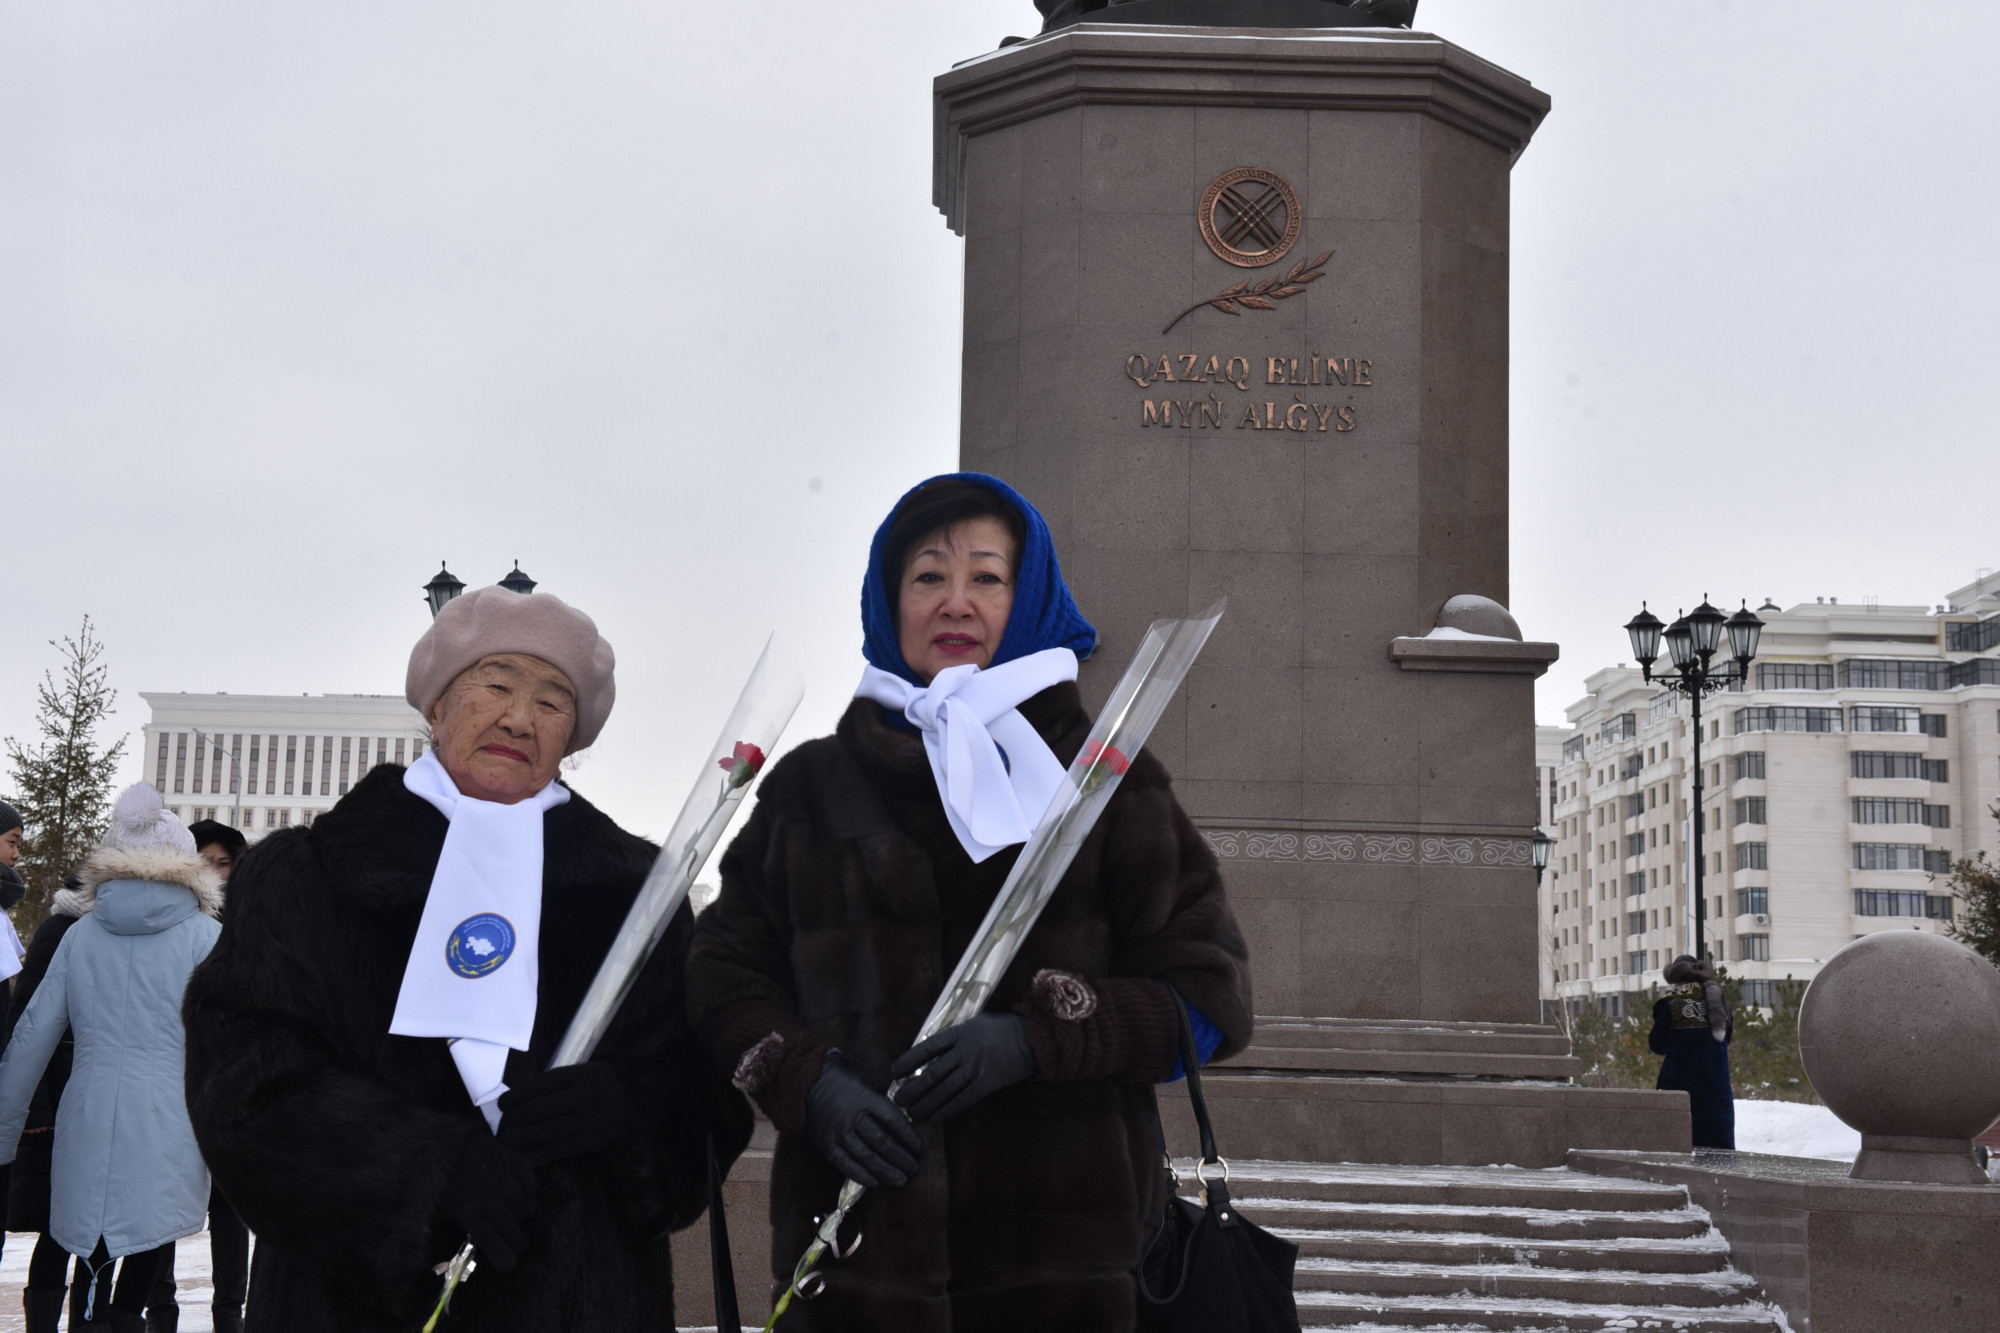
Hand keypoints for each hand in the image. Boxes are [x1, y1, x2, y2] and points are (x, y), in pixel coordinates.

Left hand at [442, 1133, 537, 1270]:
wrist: (438, 1144)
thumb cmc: (438, 1183)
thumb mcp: (441, 1211)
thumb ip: (461, 1228)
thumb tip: (479, 1250)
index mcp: (466, 1210)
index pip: (492, 1241)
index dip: (504, 1257)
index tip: (509, 1264)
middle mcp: (486, 1193)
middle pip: (511, 1226)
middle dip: (517, 1241)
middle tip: (519, 1245)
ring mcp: (500, 1174)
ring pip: (522, 1204)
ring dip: (523, 1215)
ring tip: (519, 1219)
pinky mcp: (509, 1157)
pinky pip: (528, 1180)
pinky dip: (530, 1192)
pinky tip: (524, 1198)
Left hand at [496, 1063, 633, 1166]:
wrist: (631, 1109)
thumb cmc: (595, 1091)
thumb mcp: (582, 1076)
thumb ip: (555, 1085)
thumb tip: (513, 1100)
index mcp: (582, 1074)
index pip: (540, 1085)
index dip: (516, 1096)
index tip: (502, 1105)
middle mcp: (587, 1095)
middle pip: (539, 1109)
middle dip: (514, 1120)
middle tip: (501, 1128)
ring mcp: (590, 1119)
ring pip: (545, 1131)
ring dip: (520, 1139)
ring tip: (506, 1142)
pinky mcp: (591, 1141)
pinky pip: (556, 1150)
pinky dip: (536, 1155)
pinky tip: (522, 1156)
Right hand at [804, 1052, 921, 1188]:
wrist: (808, 1085)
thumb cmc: (844, 1085)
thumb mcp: (866, 1086)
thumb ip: (882, 1105)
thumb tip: (906, 1127)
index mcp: (866, 1099)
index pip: (893, 1120)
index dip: (908, 1137)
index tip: (919, 1149)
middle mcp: (852, 1116)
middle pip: (882, 1142)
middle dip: (901, 1158)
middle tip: (914, 1169)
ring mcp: (838, 1132)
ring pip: (866, 1156)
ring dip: (886, 1171)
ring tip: (901, 1180)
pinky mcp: (826, 1145)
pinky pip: (845, 1164)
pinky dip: (861, 1175)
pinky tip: (876, 1183)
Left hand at [890, 1013, 1037, 1123]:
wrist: (1031, 1038)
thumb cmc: (1000, 1028)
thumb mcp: (973, 1023)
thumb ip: (952, 1036)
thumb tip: (928, 1052)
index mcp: (959, 1033)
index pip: (926, 1048)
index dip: (907, 1061)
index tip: (894, 1072)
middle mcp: (964, 1052)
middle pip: (931, 1074)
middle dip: (912, 1089)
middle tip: (898, 1099)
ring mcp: (976, 1069)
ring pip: (944, 1091)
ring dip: (925, 1104)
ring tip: (911, 1112)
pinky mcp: (986, 1085)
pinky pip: (962, 1101)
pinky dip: (946, 1110)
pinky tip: (933, 1116)